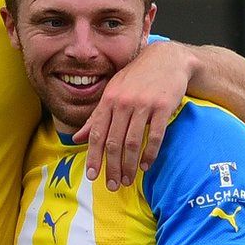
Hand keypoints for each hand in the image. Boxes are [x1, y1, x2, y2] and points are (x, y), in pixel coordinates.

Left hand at [72, 41, 193, 189]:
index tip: (92, 175)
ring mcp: (143, 105)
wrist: (167, 58)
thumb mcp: (113, 92)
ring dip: (129, 165)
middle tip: (112, 185)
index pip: (96, 133)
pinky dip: (149, 154)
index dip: (93, 157)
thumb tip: (77, 138)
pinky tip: (145, 166)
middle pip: (114, 142)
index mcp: (108, 100)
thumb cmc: (137, 77)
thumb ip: (96, 117)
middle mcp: (123, 102)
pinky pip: (155, 136)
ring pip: (132, 142)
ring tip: (127, 180)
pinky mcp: (163, 107)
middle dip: (111, 167)